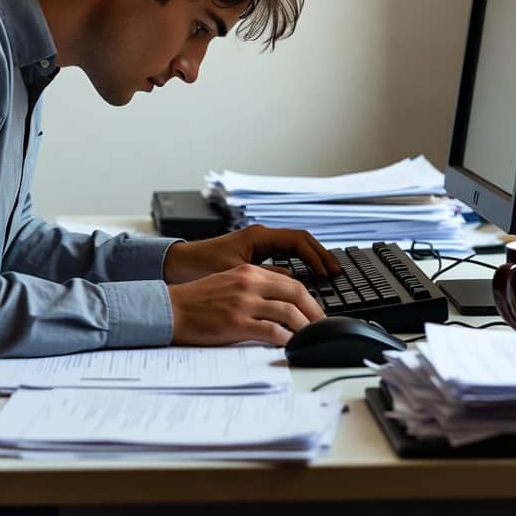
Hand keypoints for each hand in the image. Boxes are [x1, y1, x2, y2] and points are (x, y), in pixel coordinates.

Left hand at [163, 224, 341, 283]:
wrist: (179, 265)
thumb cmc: (201, 267)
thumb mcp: (235, 274)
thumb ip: (265, 275)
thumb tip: (292, 279)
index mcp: (258, 236)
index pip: (297, 240)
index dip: (316, 256)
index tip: (327, 272)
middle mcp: (260, 236)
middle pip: (301, 241)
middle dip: (320, 255)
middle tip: (337, 272)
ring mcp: (258, 244)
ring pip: (294, 247)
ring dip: (311, 259)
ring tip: (327, 275)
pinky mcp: (254, 254)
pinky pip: (284, 255)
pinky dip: (298, 264)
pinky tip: (306, 278)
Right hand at [168, 264, 323, 345]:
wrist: (171, 309)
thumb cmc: (197, 300)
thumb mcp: (229, 282)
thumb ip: (254, 286)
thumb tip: (281, 299)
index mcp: (248, 272)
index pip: (291, 281)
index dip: (310, 299)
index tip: (317, 312)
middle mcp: (249, 283)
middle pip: (297, 293)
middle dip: (316, 312)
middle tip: (323, 327)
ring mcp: (244, 303)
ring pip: (289, 313)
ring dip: (306, 328)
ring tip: (312, 339)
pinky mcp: (237, 323)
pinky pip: (273, 332)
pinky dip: (287, 340)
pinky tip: (291, 346)